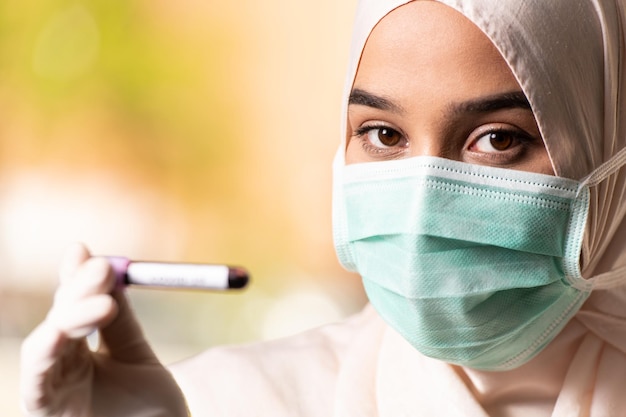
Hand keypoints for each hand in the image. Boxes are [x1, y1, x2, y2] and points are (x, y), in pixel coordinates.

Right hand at [20, 243, 188, 416]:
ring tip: (102, 303)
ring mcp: (53, 391)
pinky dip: (44, 354)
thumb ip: (121, 323)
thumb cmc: (151, 411)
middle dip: (78, 289)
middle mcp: (62, 369)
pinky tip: (57, 333)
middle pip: (60, 318)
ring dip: (71, 316)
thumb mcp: (138, 357)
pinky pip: (37, 383)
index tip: (83, 250)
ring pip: (48, 343)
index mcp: (81, 354)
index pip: (72, 307)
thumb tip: (114, 274)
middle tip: (102, 267)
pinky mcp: (47, 412)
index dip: (74, 278)